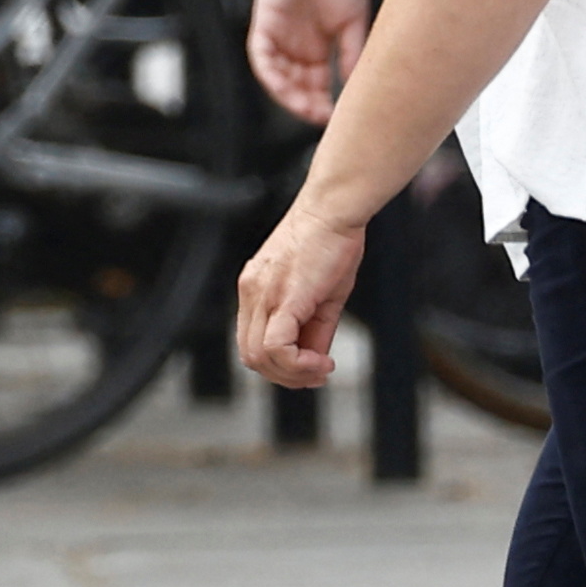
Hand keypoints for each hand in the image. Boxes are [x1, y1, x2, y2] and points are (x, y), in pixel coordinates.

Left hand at [234, 200, 364, 389]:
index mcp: (255, 291)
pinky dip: (298, 363)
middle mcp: (251, 293)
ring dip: (293, 373)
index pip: (252, 344)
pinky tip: (322, 360)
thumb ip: (314, 328)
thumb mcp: (322, 295)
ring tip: (322, 367)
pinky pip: (275, 346)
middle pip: (251, 357)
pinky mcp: (282, 296)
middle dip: (286, 376)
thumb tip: (315, 359)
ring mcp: (262, 294)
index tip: (310, 368)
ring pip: (259, 356)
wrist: (333, 209)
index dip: (280, 367)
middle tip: (317, 374)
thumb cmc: (331, 242)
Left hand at [245, 0, 372, 126]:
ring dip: (289, 95)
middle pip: (297, 87)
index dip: (324, 104)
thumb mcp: (353, 22)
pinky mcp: (264, 25)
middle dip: (307, 105)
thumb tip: (355, 85)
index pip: (318, 87)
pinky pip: (261, 56)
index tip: (336, 118)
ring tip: (305, 107)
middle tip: (321, 117)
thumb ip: (352, 53)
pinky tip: (282, 86)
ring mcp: (279, 38)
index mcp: (318, 51)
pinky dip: (270, 73)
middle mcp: (297, 49)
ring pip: (278, 77)